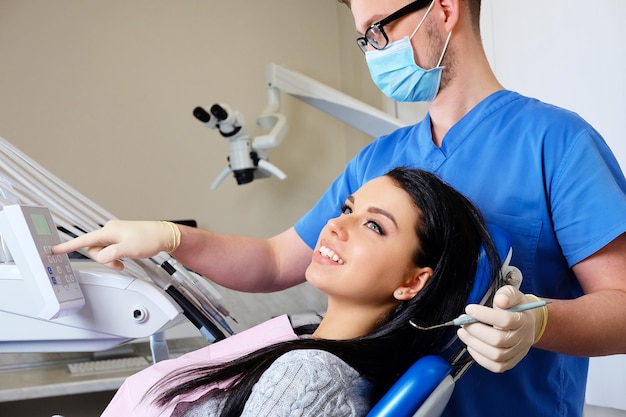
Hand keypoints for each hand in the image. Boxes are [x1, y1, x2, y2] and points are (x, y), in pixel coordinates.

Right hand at [52, 220, 180, 269]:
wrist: (164, 235)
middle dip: (103, 259)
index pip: (84, 239)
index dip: (68, 246)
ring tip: (123, 262)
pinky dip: (115, 256)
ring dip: (110, 259)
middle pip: (94, 248)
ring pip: (103, 250)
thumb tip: (101, 258)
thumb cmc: (149, 239)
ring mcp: (116, 234)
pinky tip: (124, 259)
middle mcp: (110, 230)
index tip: (55, 249)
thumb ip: (110, 255)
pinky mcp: (121, 238)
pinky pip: (111, 249)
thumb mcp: (128, 250)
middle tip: (117, 263)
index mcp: (109, 231)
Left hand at [456, 285, 546, 372]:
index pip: (505, 320)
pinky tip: (471, 345)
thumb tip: (500, 300)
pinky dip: (480, 358)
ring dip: (474, 344)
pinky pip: (497, 366)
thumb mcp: (513, 294)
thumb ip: (507, 294)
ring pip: (496, 355)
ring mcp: (518, 352)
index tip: (469, 309)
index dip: (484, 315)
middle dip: (475, 331)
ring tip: (463, 333)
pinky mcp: (512, 361)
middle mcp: (523, 338)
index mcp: (524, 320)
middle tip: (463, 322)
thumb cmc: (515, 307)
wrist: (526, 321)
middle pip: (498, 340)